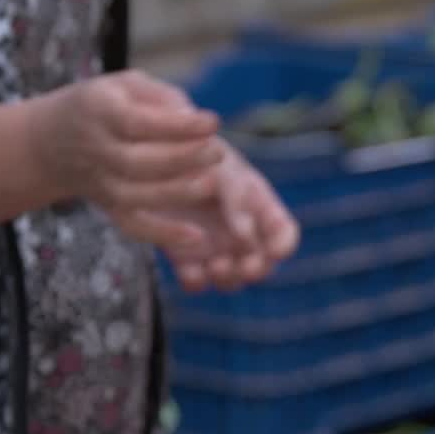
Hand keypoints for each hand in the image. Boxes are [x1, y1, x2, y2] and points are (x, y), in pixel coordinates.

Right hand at [28, 70, 223, 251]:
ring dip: (178, 194)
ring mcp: (99, 183)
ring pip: (136, 197)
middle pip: (137, 162)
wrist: (51, 141)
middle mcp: (95, 150)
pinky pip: (133, 227)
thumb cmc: (105, 106)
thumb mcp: (126, 85)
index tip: (212, 121)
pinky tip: (197, 236)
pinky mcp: (108, 207)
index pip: (138, 122)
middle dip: (183, 159)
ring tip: (213, 183)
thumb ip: (161, 97)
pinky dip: (164, 234)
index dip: (177, 125)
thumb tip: (196, 119)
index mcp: (98, 111)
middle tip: (219, 151)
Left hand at [154, 142, 300, 291]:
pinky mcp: (183, 257)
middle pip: (261, 265)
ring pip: (231, 279)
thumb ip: (238, 201)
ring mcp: (213, 248)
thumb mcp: (222, 169)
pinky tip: (190, 269)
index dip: (283, 246)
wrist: (150, 153)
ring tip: (217, 266)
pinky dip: (196, 280)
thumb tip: (245, 236)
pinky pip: (195, 281)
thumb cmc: (195, 153)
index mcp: (259, 209)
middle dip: (257, 270)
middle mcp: (241, 234)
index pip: (283, 234)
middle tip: (247, 267)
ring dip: (229, 278)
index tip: (275, 251)